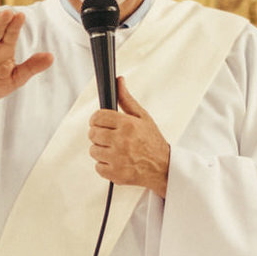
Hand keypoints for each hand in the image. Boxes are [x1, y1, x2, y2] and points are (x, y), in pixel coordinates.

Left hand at [88, 78, 170, 195]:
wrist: (164, 167)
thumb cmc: (152, 141)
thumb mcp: (143, 117)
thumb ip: (127, 99)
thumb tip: (119, 81)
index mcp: (127, 124)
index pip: (97, 117)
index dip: (97, 119)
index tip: (100, 123)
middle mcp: (121, 141)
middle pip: (92, 133)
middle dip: (99, 134)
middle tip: (111, 137)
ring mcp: (117, 159)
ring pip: (93, 150)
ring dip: (102, 150)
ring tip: (116, 150)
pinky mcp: (115, 174)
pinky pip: (97, 167)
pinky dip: (105, 165)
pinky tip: (117, 161)